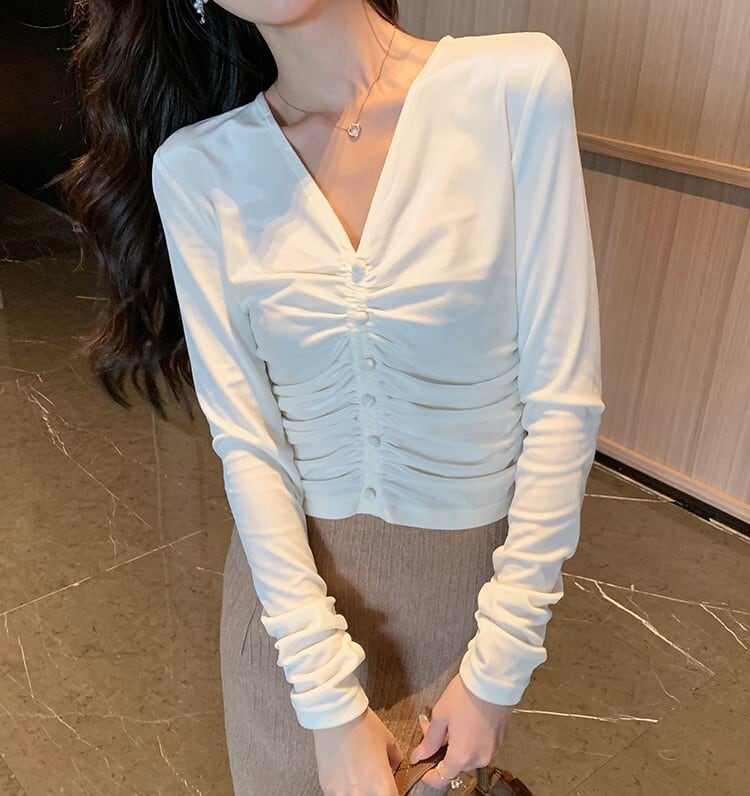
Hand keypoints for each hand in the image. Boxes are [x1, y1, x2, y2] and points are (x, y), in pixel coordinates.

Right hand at [312, 706, 403, 795]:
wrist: (336, 715)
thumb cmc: (363, 725)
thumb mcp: (388, 740)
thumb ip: (395, 759)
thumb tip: (394, 767)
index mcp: (383, 787)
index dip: (393, 793)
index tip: (389, 787)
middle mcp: (363, 795)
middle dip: (377, 792)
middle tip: (374, 780)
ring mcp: (343, 795)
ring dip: (360, 791)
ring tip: (358, 776)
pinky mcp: (328, 789)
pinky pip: (340, 795)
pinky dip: (344, 789)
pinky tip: (345, 775)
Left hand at [409, 673, 513, 789]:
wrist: (492, 680)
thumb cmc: (466, 695)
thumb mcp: (440, 716)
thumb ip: (430, 740)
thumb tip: (419, 755)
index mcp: (462, 755)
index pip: (443, 778)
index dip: (430, 777)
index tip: (422, 769)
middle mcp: (479, 758)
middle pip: (455, 766)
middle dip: (442, 752)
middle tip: (432, 731)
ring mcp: (491, 750)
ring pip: (468, 756)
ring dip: (456, 746)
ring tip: (449, 723)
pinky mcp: (498, 741)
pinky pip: (479, 748)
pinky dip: (470, 741)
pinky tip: (464, 723)